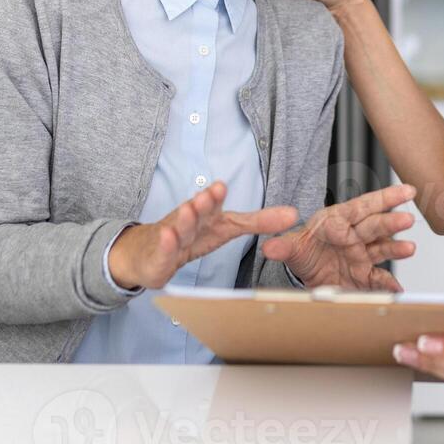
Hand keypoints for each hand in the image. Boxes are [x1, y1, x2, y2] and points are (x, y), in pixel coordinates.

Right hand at [108, 181, 298, 289]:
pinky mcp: (159, 257)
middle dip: (203, 202)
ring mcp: (172, 237)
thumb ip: (259, 221)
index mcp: (207, 216)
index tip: (220, 186)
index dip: (216, 197)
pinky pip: (163, 250)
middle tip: (210, 193)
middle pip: (196, 211)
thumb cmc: (193, 235)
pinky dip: (165, 243)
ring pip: (179, 227)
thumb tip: (294, 214)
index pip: (214, 205)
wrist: (149, 251)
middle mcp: (189, 221)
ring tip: (189, 208)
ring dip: (185, 217)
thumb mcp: (228, 228)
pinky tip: (167, 237)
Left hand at [259, 184, 417, 290]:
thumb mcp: (292, 248)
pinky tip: (398, 290)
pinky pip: (378, 279)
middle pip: (374, 226)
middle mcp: (355, 236)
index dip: (383, 198)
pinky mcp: (364, 276)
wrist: (307, 275)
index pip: (362, 206)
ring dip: (396, 248)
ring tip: (409, 248)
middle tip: (406, 219)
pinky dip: (388, 285)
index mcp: (339, 221)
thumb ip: (283, 246)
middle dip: (390, 222)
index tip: (402, 192)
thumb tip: (270, 245)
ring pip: (382, 249)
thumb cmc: (305, 251)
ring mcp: (362, 256)